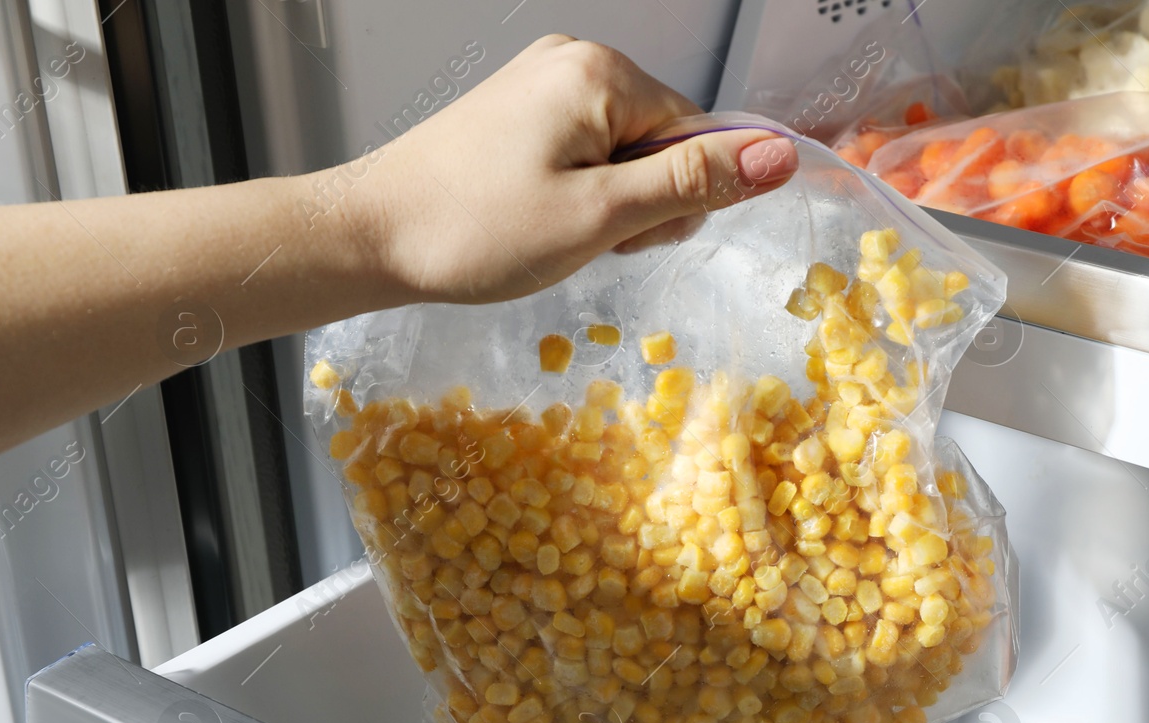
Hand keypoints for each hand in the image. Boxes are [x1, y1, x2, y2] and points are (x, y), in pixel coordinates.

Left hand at [357, 35, 798, 304]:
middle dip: (641, 202)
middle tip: (581, 236)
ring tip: (552, 229)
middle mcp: (574, 60)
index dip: (677, 201)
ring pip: (625, 153)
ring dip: (610, 204)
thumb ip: (693, 184)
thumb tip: (779, 156)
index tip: (623, 235)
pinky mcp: (520, 109)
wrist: (369, 236)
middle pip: (663, 141)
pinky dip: (579, 193)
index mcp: (600, 73)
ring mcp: (542, 81)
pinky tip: (539, 216)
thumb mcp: (600, 218)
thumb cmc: (474, 231)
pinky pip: (586, 151)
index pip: (696, 136)